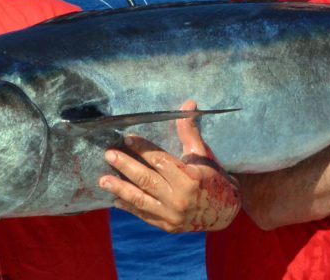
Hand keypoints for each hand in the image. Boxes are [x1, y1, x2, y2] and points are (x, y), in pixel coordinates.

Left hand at [98, 100, 239, 232]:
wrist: (226, 211)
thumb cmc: (214, 177)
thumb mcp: (203, 154)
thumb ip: (190, 132)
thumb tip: (188, 104)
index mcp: (190, 177)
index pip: (160, 160)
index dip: (142, 148)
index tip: (127, 138)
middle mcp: (180, 197)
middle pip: (146, 179)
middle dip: (125, 166)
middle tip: (108, 154)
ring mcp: (173, 214)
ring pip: (141, 199)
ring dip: (120, 189)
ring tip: (103, 180)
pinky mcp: (168, 226)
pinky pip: (144, 215)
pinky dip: (129, 208)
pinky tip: (115, 200)